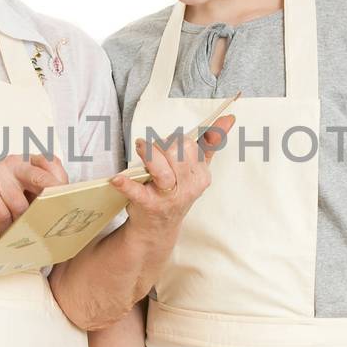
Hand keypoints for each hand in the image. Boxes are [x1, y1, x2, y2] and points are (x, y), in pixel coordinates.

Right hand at [0, 154, 66, 234]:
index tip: (71, 198)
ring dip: (23, 223)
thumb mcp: (19, 193)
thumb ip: (37, 194)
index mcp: (25, 161)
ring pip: (21, 205)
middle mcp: (13, 164)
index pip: (51, 164)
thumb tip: (65, 207)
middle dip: (53, 197)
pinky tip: (6, 233)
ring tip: (23, 232)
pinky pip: (3, 214)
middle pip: (40, 178)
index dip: (62, 182)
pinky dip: (6, 228)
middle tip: (60, 214)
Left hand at [108, 115, 234, 238]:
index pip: (192, 146)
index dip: (177, 140)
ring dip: (148, 154)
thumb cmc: (174, 192)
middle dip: (161, 144)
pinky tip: (117, 179)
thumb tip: (228, 118)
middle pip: (176, 152)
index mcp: (201, 175)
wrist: (158, 228)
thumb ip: (210, 144)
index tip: (173, 140)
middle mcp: (189, 187)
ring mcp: (169, 198)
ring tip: (140, 147)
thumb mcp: (194, 170)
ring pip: (162, 169)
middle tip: (149, 146)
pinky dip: (126, 185)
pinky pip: (138, 192)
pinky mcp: (150, 206)